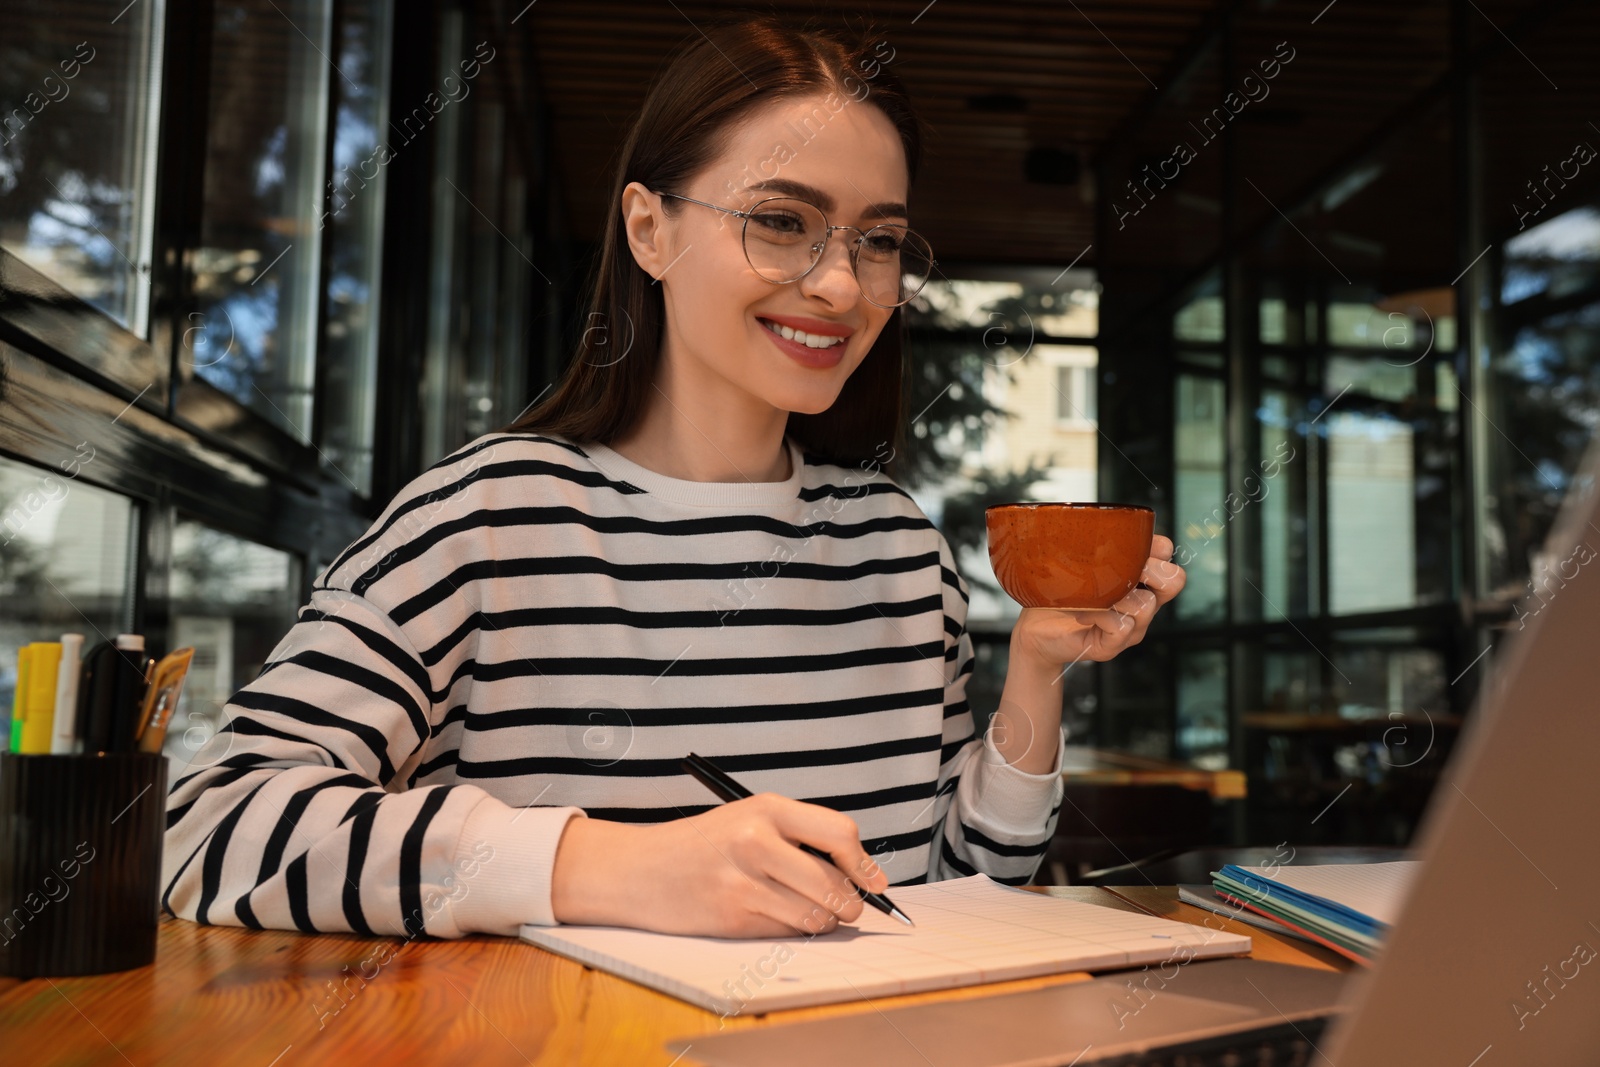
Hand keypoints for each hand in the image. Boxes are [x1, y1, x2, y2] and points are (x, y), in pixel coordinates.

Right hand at [550, 794, 887, 936]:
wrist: (641, 869)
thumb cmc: (704, 844)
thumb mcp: (751, 819)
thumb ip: (802, 837)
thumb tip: (861, 873)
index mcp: (767, 808)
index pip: (839, 835)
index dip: (865, 864)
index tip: (876, 881)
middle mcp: (756, 841)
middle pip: (835, 885)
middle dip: (851, 905)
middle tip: (849, 908)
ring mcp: (743, 882)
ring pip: (815, 916)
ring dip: (822, 921)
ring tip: (807, 910)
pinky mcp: (732, 918)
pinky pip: (786, 932)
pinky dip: (790, 930)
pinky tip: (771, 914)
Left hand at [1009, 534, 1185, 673]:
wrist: (1035, 630)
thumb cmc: (1058, 594)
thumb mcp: (1078, 563)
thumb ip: (1095, 546)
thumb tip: (1103, 522)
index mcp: (1139, 582)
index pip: (1167, 554)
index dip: (1154, 545)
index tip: (1126, 544)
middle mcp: (1141, 604)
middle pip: (1174, 580)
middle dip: (1150, 568)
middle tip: (1118, 570)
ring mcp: (1130, 627)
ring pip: (1146, 605)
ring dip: (1116, 595)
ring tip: (1091, 596)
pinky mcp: (1113, 645)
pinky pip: (1122, 627)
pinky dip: (1100, 615)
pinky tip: (1082, 613)